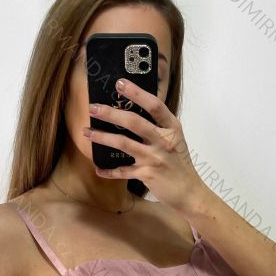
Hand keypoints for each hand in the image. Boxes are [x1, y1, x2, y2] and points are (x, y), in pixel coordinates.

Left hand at [84, 78, 204, 214]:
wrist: (189, 192)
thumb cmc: (179, 165)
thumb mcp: (175, 140)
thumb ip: (158, 128)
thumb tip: (132, 115)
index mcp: (171, 128)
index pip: (154, 105)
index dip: (137, 92)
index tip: (120, 83)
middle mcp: (163, 140)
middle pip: (134, 121)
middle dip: (110, 113)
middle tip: (92, 108)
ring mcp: (154, 158)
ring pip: (123, 143)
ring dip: (102, 137)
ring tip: (86, 132)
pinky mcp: (147, 175)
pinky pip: (123, 171)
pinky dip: (109, 171)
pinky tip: (99, 169)